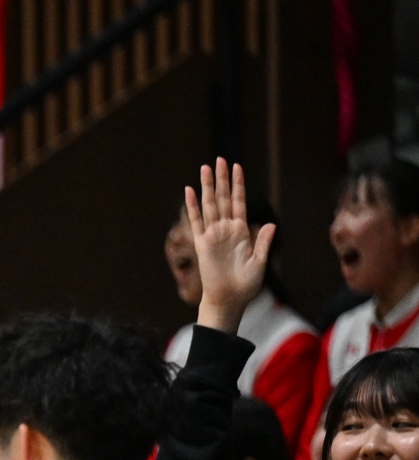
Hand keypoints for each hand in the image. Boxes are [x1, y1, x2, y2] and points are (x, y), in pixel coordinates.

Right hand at [186, 157, 272, 336]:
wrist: (229, 299)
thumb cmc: (245, 285)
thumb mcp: (260, 261)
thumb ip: (263, 242)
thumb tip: (269, 224)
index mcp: (241, 231)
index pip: (239, 202)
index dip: (238, 185)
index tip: (238, 167)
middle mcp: (226, 229)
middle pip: (223, 198)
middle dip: (222, 179)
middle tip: (220, 160)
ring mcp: (213, 235)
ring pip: (210, 205)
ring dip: (208, 186)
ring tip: (206, 168)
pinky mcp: (202, 243)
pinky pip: (196, 221)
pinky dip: (193, 206)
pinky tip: (190, 191)